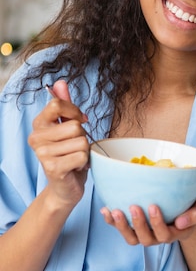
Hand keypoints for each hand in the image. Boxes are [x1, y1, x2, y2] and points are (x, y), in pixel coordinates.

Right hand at [28, 80, 89, 207]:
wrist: (66, 187)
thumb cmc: (69, 155)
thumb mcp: (67, 128)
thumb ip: (64, 105)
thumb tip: (60, 83)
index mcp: (38, 124)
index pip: (57, 104)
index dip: (75, 112)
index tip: (80, 121)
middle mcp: (36, 138)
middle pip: (75, 126)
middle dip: (83, 137)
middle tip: (75, 148)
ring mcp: (42, 154)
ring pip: (81, 141)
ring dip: (85, 151)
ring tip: (75, 159)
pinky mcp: (53, 168)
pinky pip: (82, 155)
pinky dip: (85, 162)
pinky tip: (75, 168)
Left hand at [100, 185, 195, 245]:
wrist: (188, 202)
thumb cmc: (195, 201)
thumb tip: (181, 222)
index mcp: (176, 233)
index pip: (166, 234)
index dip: (157, 223)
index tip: (153, 206)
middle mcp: (160, 236)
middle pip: (146, 239)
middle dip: (138, 224)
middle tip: (134, 206)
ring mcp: (146, 233)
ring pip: (132, 239)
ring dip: (122, 226)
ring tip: (114, 211)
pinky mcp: (135, 227)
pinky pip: (122, 229)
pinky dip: (112, 222)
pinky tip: (105, 209)